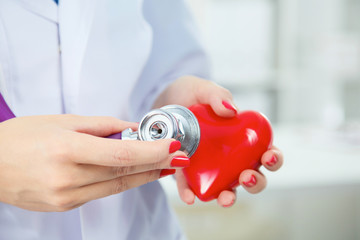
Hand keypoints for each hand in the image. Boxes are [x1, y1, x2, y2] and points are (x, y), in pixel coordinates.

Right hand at [0, 115, 187, 211]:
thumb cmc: (21, 137)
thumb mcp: (62, 121)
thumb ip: (103, 125)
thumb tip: (133, 129)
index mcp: (65, 149)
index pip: (121, 154)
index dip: (152, 152)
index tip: (173, 146)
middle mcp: (67, 177)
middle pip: (124, 172)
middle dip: (156, 164)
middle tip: (178, 156)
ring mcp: (65, 197)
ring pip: (117, 186)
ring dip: (144, 175)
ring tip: (164, 166)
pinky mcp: (65, 206)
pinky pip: (102, 192)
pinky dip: (122, 182)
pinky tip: (136, 173)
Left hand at [154, 76, 283, 206]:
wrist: (161, 101)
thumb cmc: (189, 94)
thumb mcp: (203, 88)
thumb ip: (217, 95)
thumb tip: (232, 110)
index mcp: (241, 135)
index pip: (266, 150)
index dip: (274, 157)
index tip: (269, 156)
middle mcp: (230, 155)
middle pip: (252, 175)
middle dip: (256, 182)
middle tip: (247, 177)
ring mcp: (211, 166)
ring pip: (227, 187)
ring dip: (230, 196)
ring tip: (225, 197)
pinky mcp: (189, 171)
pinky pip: (192, 186)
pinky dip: (192, 194)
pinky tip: (190, 198)